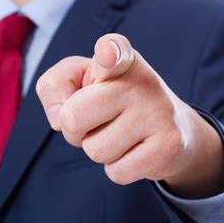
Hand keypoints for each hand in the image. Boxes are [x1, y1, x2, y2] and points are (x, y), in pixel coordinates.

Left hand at [36, 33, 223, 197]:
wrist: (170, 128)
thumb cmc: (111, 99)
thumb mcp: (78, 81)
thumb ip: (53, 86)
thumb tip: (59, 120)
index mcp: (121, 60)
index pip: (114, 50)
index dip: (107, 52)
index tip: (107, 52)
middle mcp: (142, 81)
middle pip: (73, 118)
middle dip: (74, 130)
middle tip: (97, 121)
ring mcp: (158, 113)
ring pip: (95, 151)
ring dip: (99, 149)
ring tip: (120, 133)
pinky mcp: (168, 146)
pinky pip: (116, 172)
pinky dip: (118, 168)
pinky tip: (136, 150)